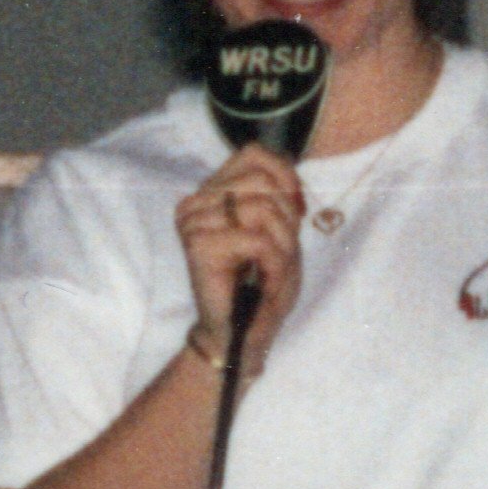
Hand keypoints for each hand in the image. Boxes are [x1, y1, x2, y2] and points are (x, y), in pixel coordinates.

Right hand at [170, 147, 309, 374]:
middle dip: (286, 220)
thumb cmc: (261, 283)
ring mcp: (193, 222)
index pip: (255, 154)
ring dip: (282, 246)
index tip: (294, 215)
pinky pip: (258, 240)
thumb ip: (278, 193)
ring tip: (268, 270)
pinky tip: (262, 283)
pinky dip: (274, 265)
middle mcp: (196, 201)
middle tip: (277, 254)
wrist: (243, 334)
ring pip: (265, 209)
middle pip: (264, 181)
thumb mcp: (280, 228)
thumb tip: (287, 168)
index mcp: (211, 191)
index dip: (286, 179)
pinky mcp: (199, 245)